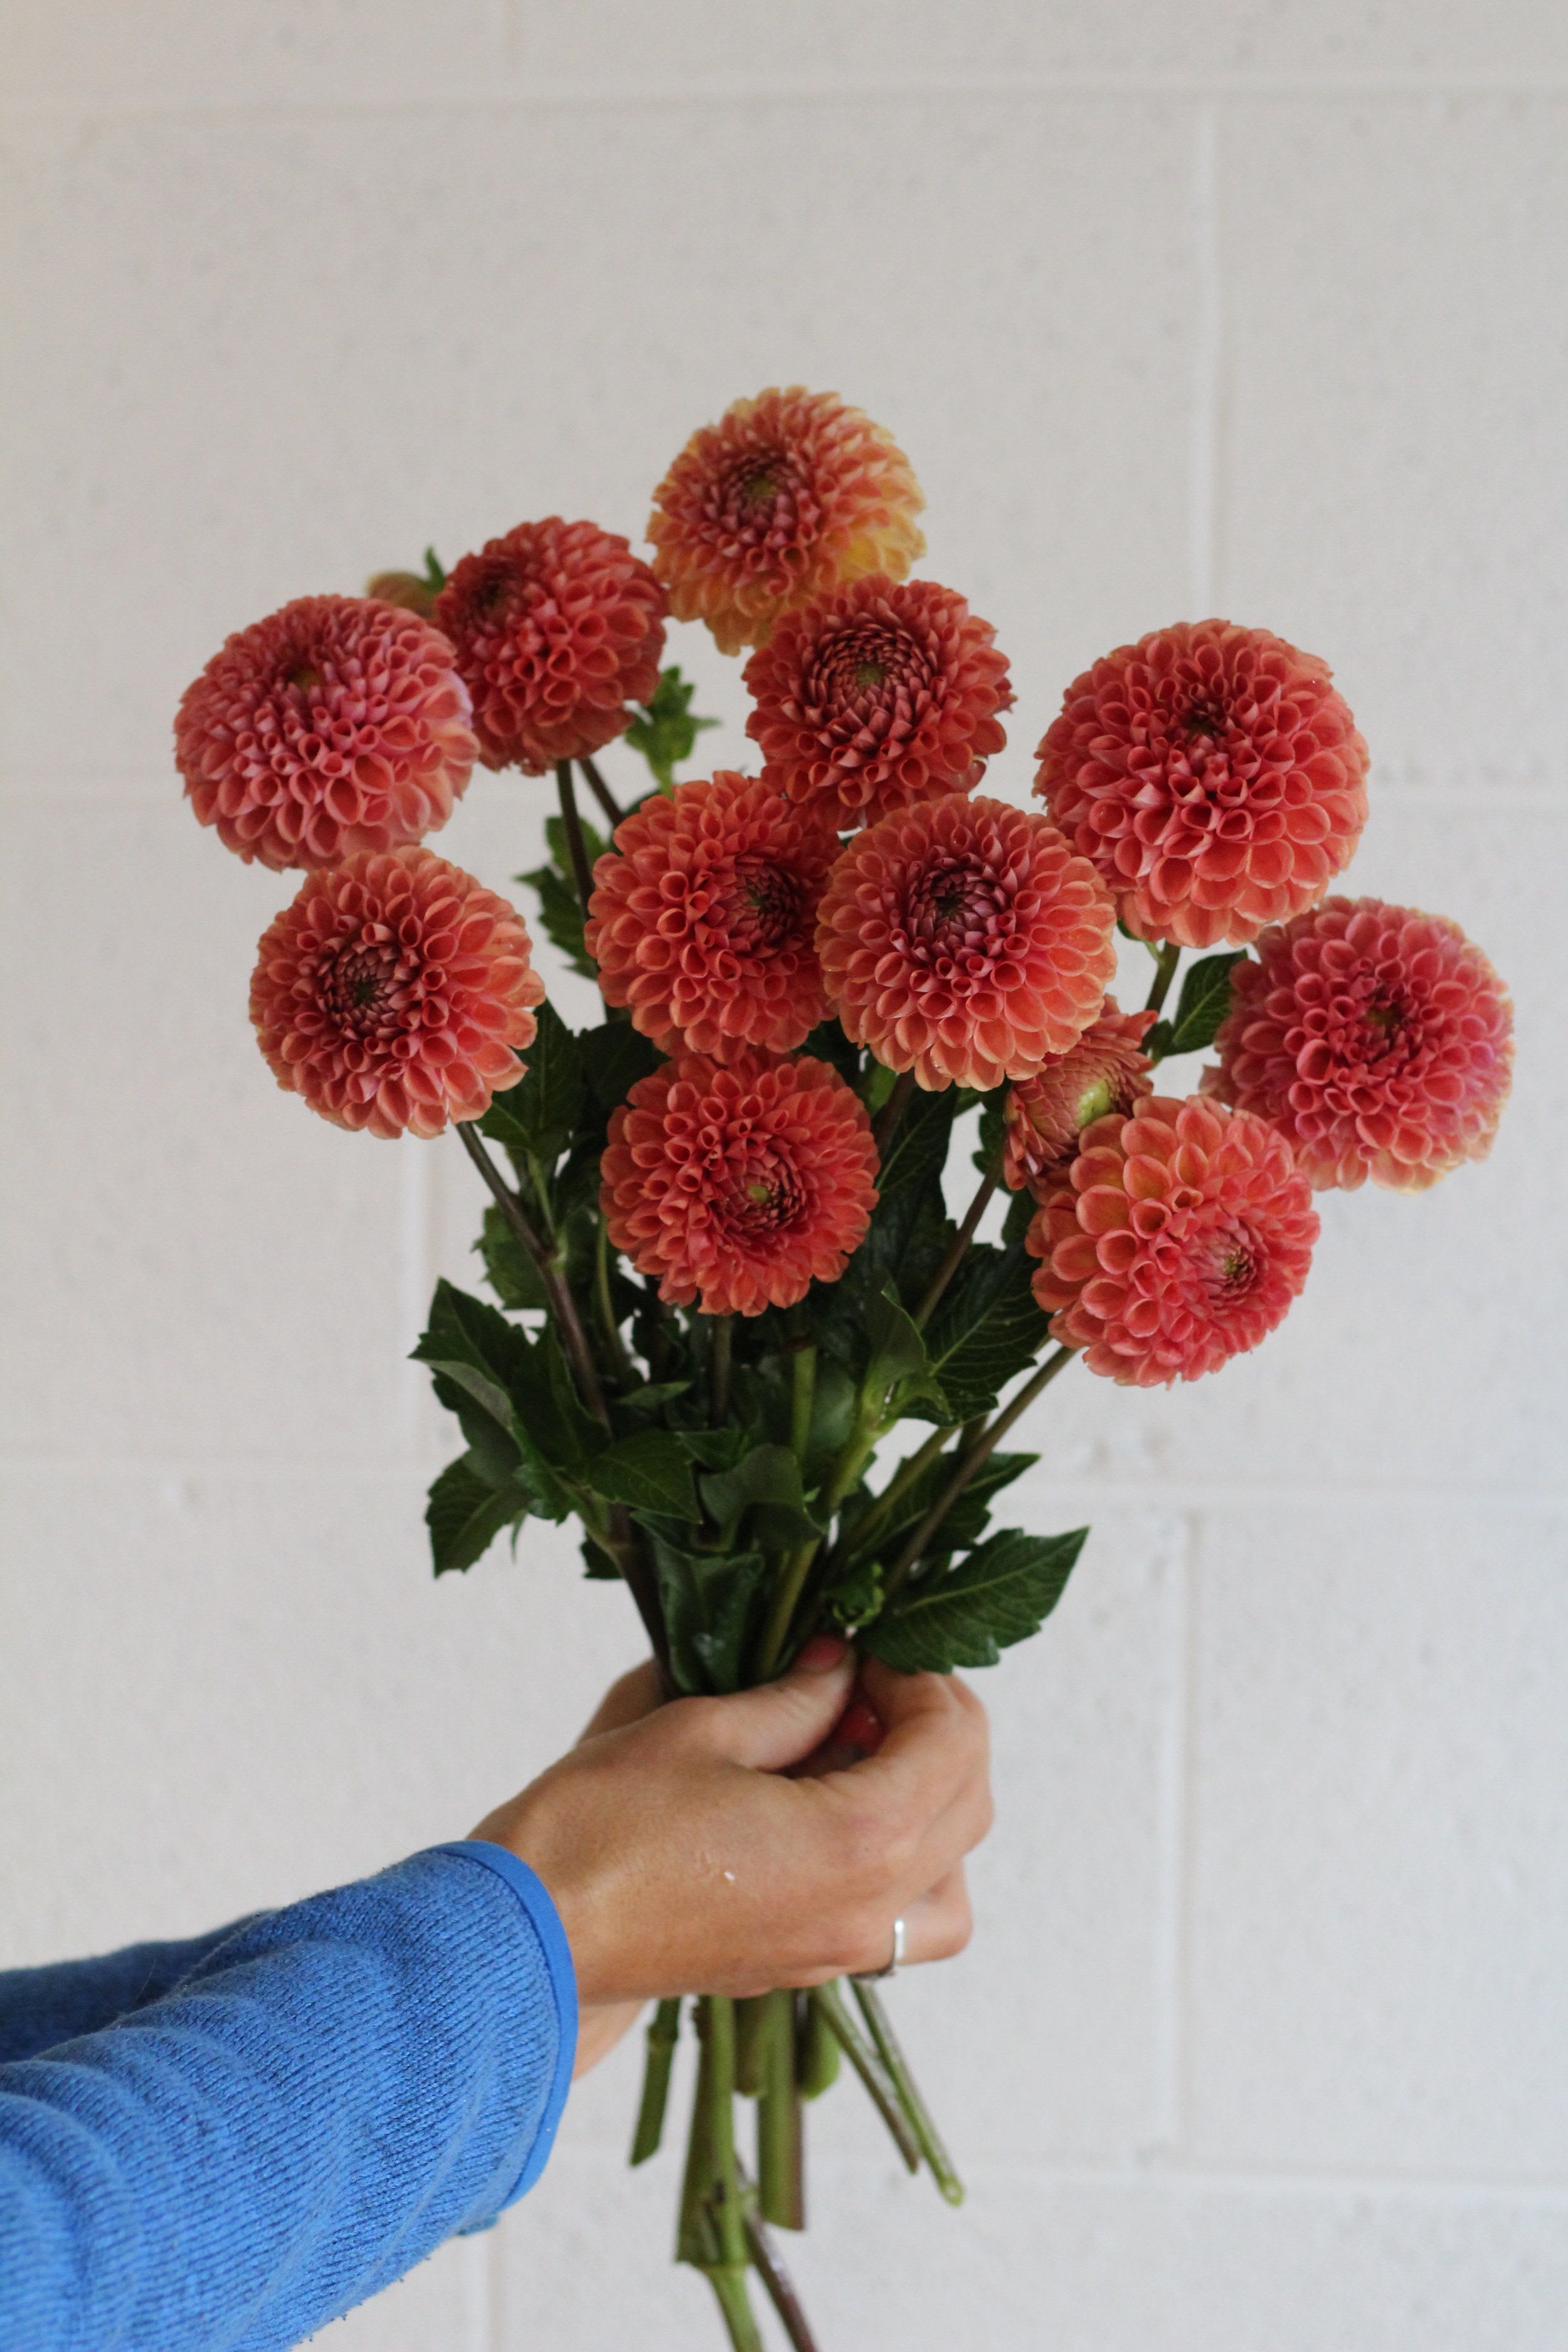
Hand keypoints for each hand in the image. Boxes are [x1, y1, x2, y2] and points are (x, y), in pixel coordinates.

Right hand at [470, 1638, 990, 2071]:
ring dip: (933, 1806)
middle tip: (865, 1682)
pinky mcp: (807, 1968)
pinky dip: (903, 1867)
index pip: (953, 1740)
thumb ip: (796, 1695)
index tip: (865, 1647)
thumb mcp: (703, 1728)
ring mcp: (840, 1951)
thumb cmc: (601, 1827)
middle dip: (934, 1727)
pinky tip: (835, 1816)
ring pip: (951, 1882)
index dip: (920, 1676)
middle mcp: (868, 1910)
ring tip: (860, 1755)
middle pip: (969, 1804)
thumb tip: (842, 1664)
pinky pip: (901, 1925)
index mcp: (858, 1841)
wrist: (531, 1937)